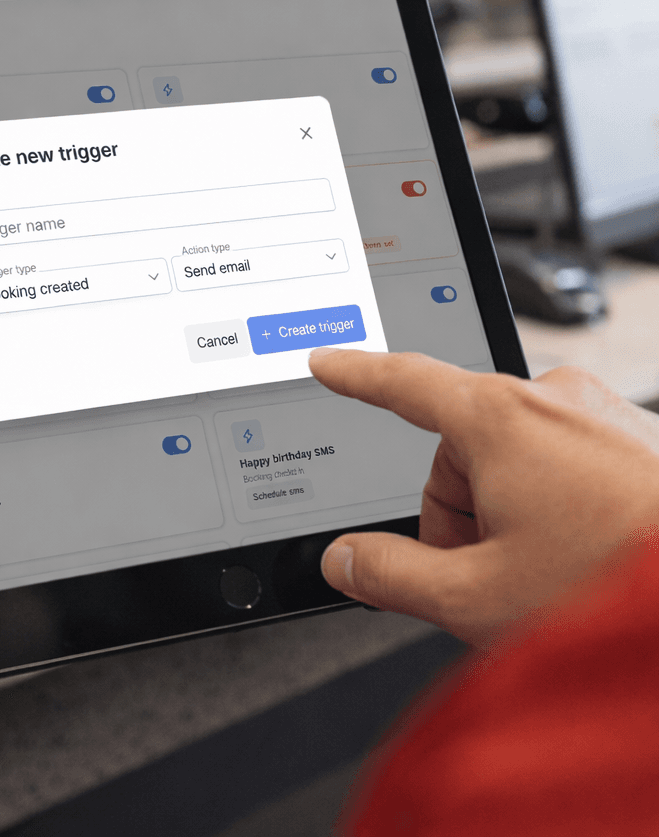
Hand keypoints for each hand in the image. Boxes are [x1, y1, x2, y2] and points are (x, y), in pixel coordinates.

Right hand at [310, 349, 658, 646]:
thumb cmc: (617, 586)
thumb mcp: (474, 596)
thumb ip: (388, 576)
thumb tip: (342, 561)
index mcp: (500, 420)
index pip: (402, 382)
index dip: (355, 375)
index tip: (327, 360)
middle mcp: (550, 401)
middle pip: (457, 448)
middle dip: (457, 514)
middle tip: (484, 576)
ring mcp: (597, 416)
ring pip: (508, 460)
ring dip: (504, 515)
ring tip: (543, 574)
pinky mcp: (631, 439)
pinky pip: (559, 462)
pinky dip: (549, 507)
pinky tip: (578, 558)